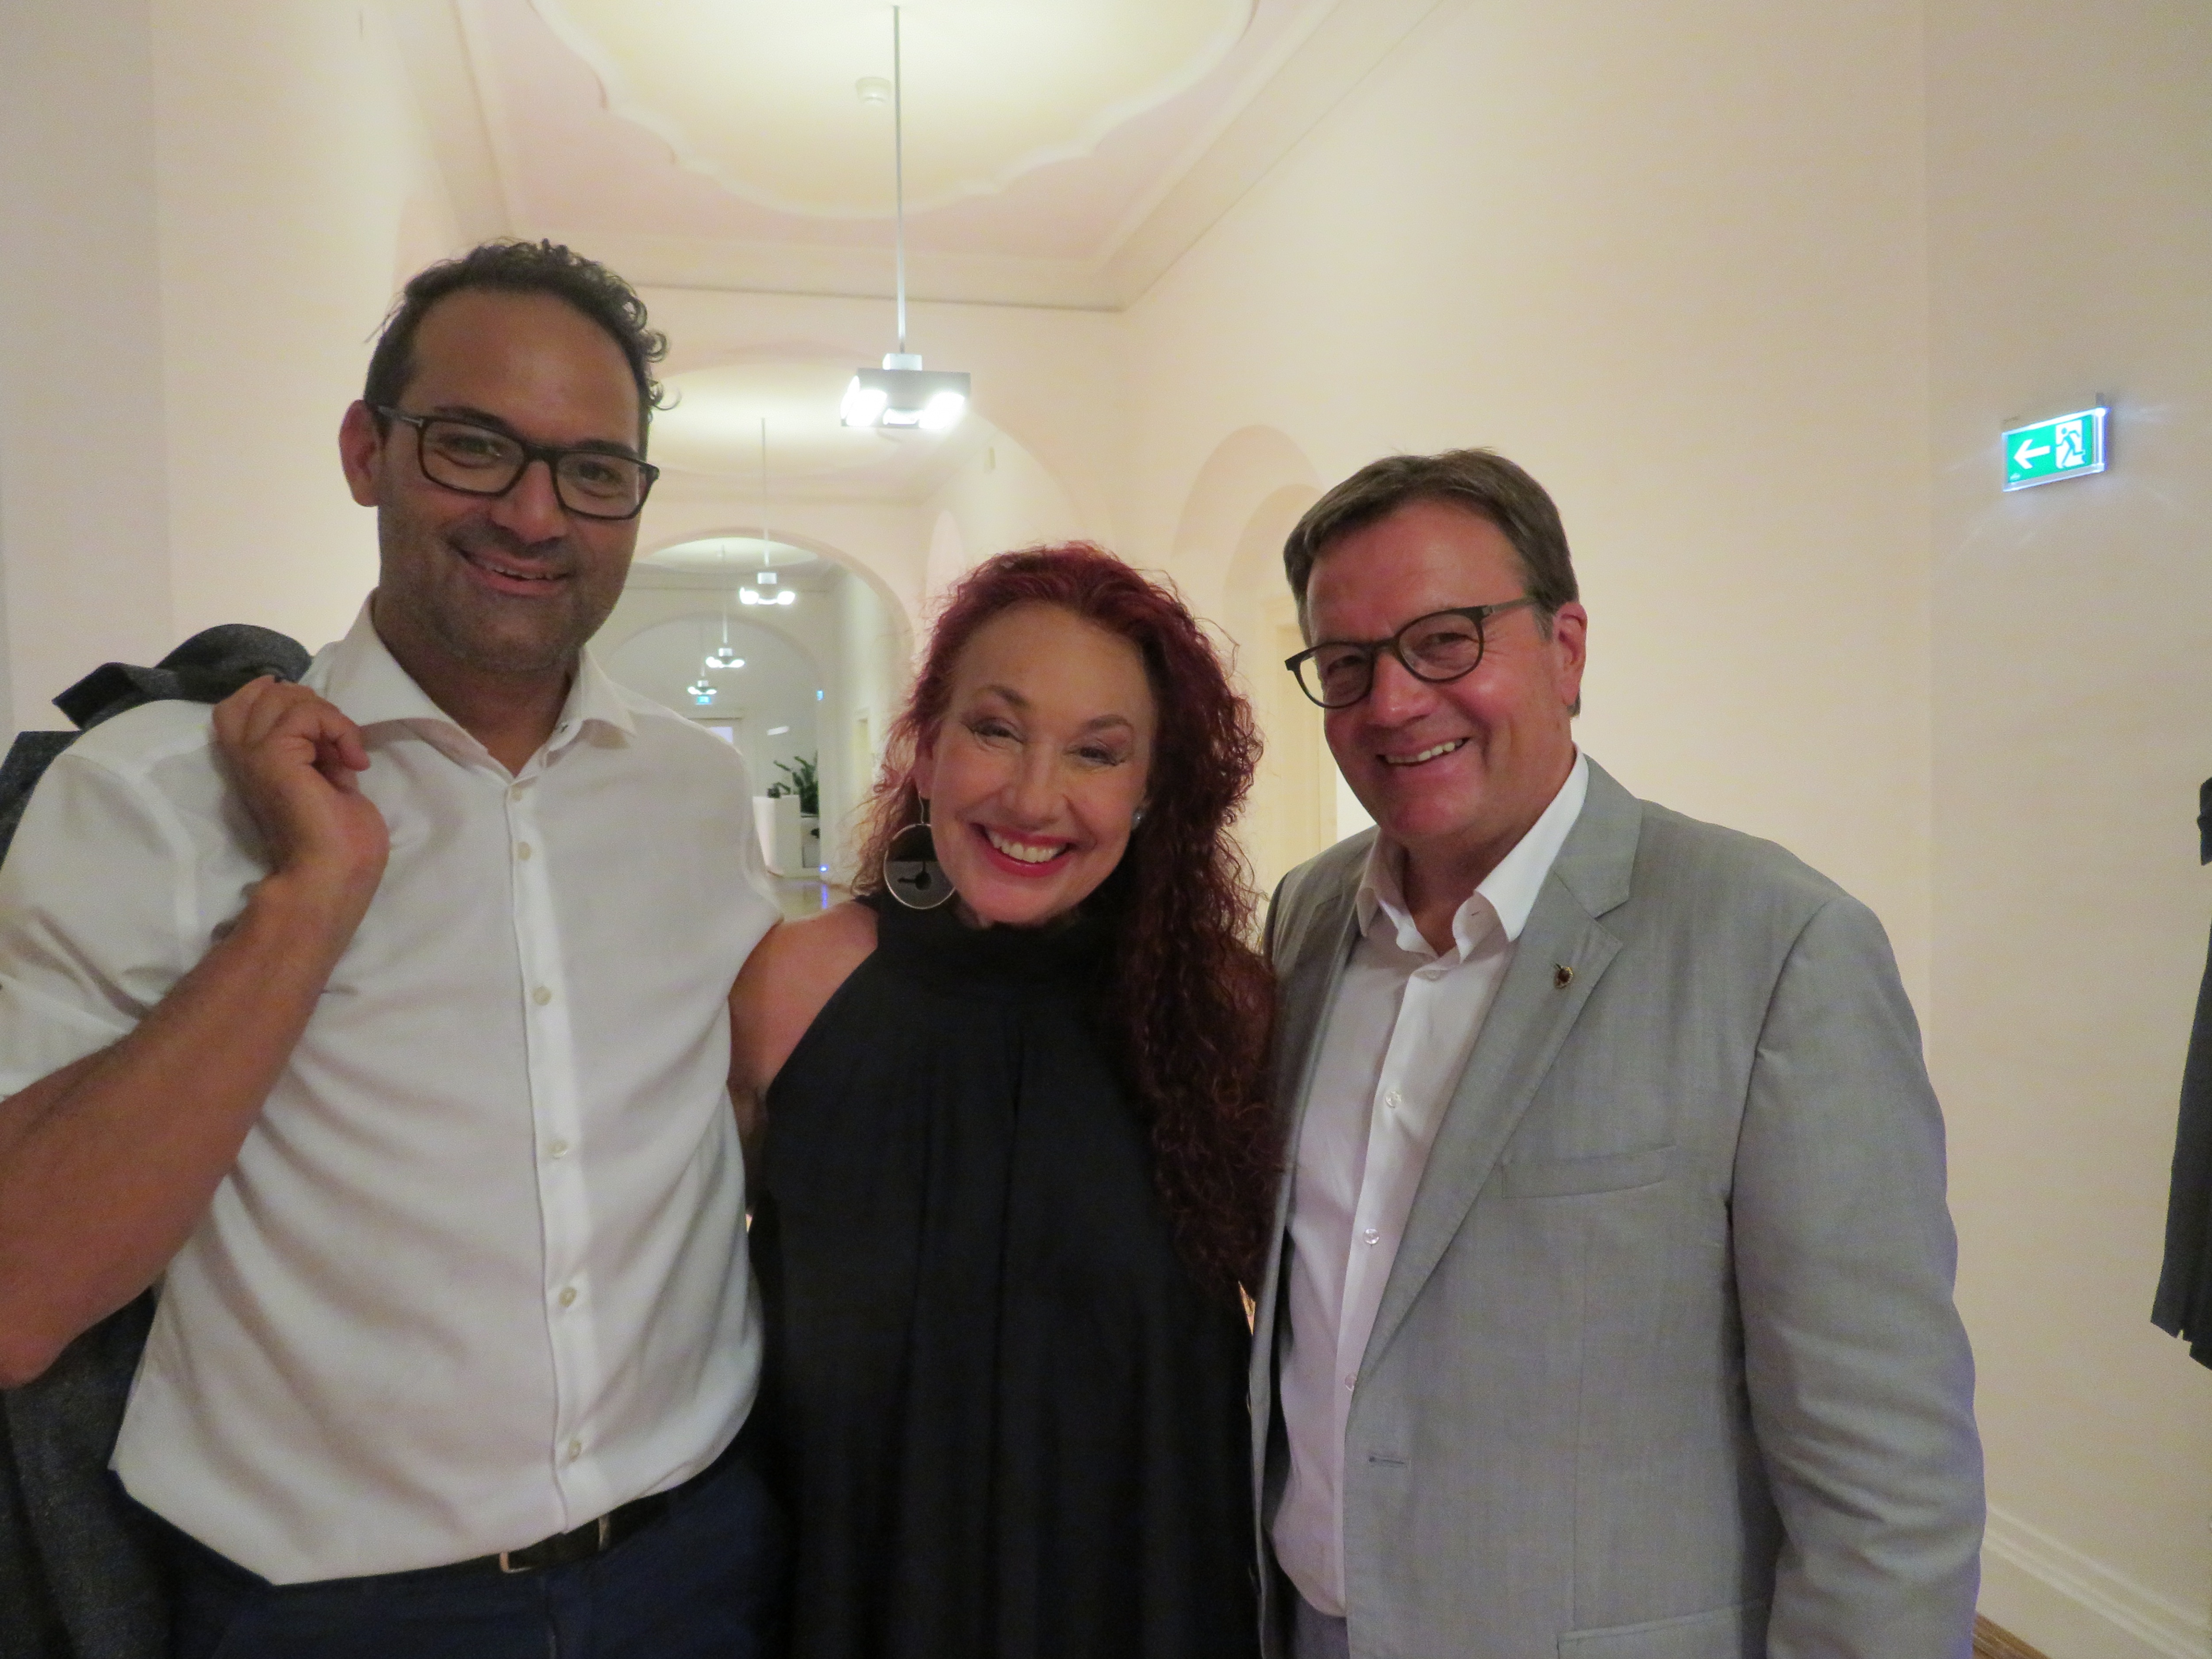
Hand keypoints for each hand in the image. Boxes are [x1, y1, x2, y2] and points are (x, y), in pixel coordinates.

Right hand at [212, 678, 388, 913]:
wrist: (333, 877)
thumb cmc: (340, 846)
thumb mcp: (333, 787)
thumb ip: (322, 758)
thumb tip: (332, 737)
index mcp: (257, 766)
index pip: (242, 705)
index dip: (281, 699)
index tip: (324, 728)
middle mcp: (246, 758)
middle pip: (259, 693)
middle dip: (309, 702)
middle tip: (338, 741)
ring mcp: (254, 756)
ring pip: (280, 695)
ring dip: (327, 715)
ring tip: (346, 754)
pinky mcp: (271, 756)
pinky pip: (304, 713)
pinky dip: (338, 727)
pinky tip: (353, 761)